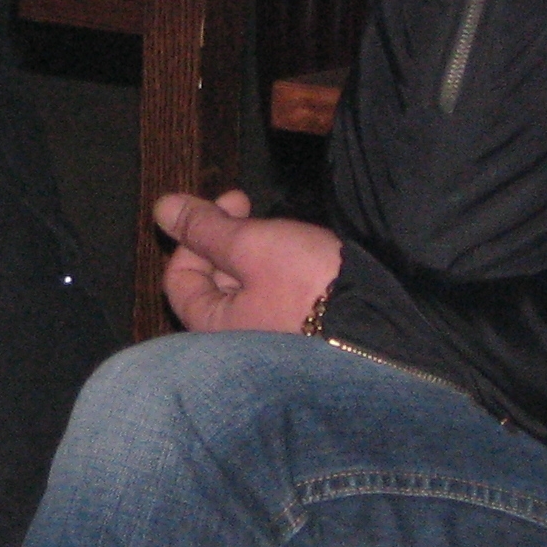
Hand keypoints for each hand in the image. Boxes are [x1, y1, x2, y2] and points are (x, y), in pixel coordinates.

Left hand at [154, 189, 342, 336]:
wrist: (385, 326)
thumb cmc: (312, 286)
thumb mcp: (253, 245)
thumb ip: (205, 227)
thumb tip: (161, 208)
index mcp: (213, 329)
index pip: (179, 277)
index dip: (196, 233)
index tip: (233, 202)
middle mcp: (235, 343)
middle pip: (212, 285)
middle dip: (226, 240)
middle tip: (252, 209)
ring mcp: (268, 344)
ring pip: (245, 291)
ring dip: (253, 255)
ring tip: (282, 234)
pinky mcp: (299, 339)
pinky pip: (272, 303)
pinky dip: (276, 276)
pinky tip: (301, 259)